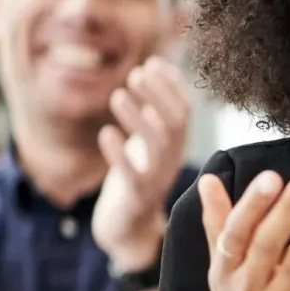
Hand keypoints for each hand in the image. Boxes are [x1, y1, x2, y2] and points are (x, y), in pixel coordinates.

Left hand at [93, 57, 192, 272]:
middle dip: (158, 97)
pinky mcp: (137, 196)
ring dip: (138, 119)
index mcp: (176, 145)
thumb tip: (155, 66)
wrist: (128, 227)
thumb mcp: (148, 140)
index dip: (170, 86)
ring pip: (157, 146)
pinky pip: (132, 174)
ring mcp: (157, 179)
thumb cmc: (135, 176)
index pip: (183, 111)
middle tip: (135, 73)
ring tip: (118, 95)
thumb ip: (154, 109)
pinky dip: (119, 153)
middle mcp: (172, 160)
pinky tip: (106, 133)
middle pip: (174, 124)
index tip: (151, 63)